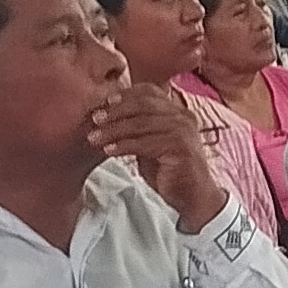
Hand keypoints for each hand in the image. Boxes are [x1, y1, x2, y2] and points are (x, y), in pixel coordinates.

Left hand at [87, 84, 231, 230]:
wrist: (193, 196)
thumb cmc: (169, 170)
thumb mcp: (151, 143)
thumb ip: (138, 128)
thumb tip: (107, 117)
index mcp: (178, 111)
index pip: (150, 92)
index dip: (126, 94)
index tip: (105, 101)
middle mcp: (183, 116)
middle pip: (143, 104)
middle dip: (115, 111)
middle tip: (95, 119)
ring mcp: (183, 131)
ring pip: (141, 124)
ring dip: (114, 130)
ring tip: (94, 137)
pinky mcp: (180, 148)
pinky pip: (145, 143)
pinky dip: (123, 145)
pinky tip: (108, 150)